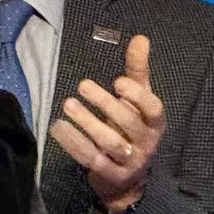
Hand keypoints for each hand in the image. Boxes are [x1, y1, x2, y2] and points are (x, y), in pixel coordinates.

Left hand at [50, 33, 164, 213]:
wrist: (127, 176)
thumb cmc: (131, 128)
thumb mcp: (138, 100)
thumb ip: (137, 70)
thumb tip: (140, 37)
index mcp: (155, 123)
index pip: (153, 109)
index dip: (137, 96)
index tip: (118, 81)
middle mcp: (146, 143)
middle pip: (128, 123)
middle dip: (105, 104)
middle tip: (82, 85)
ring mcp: (129, 161)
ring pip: (108, 142)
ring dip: (87, 122)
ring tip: (68, 105)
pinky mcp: (109, 174)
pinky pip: (90, 158)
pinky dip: (73, 142)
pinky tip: (58, 127)